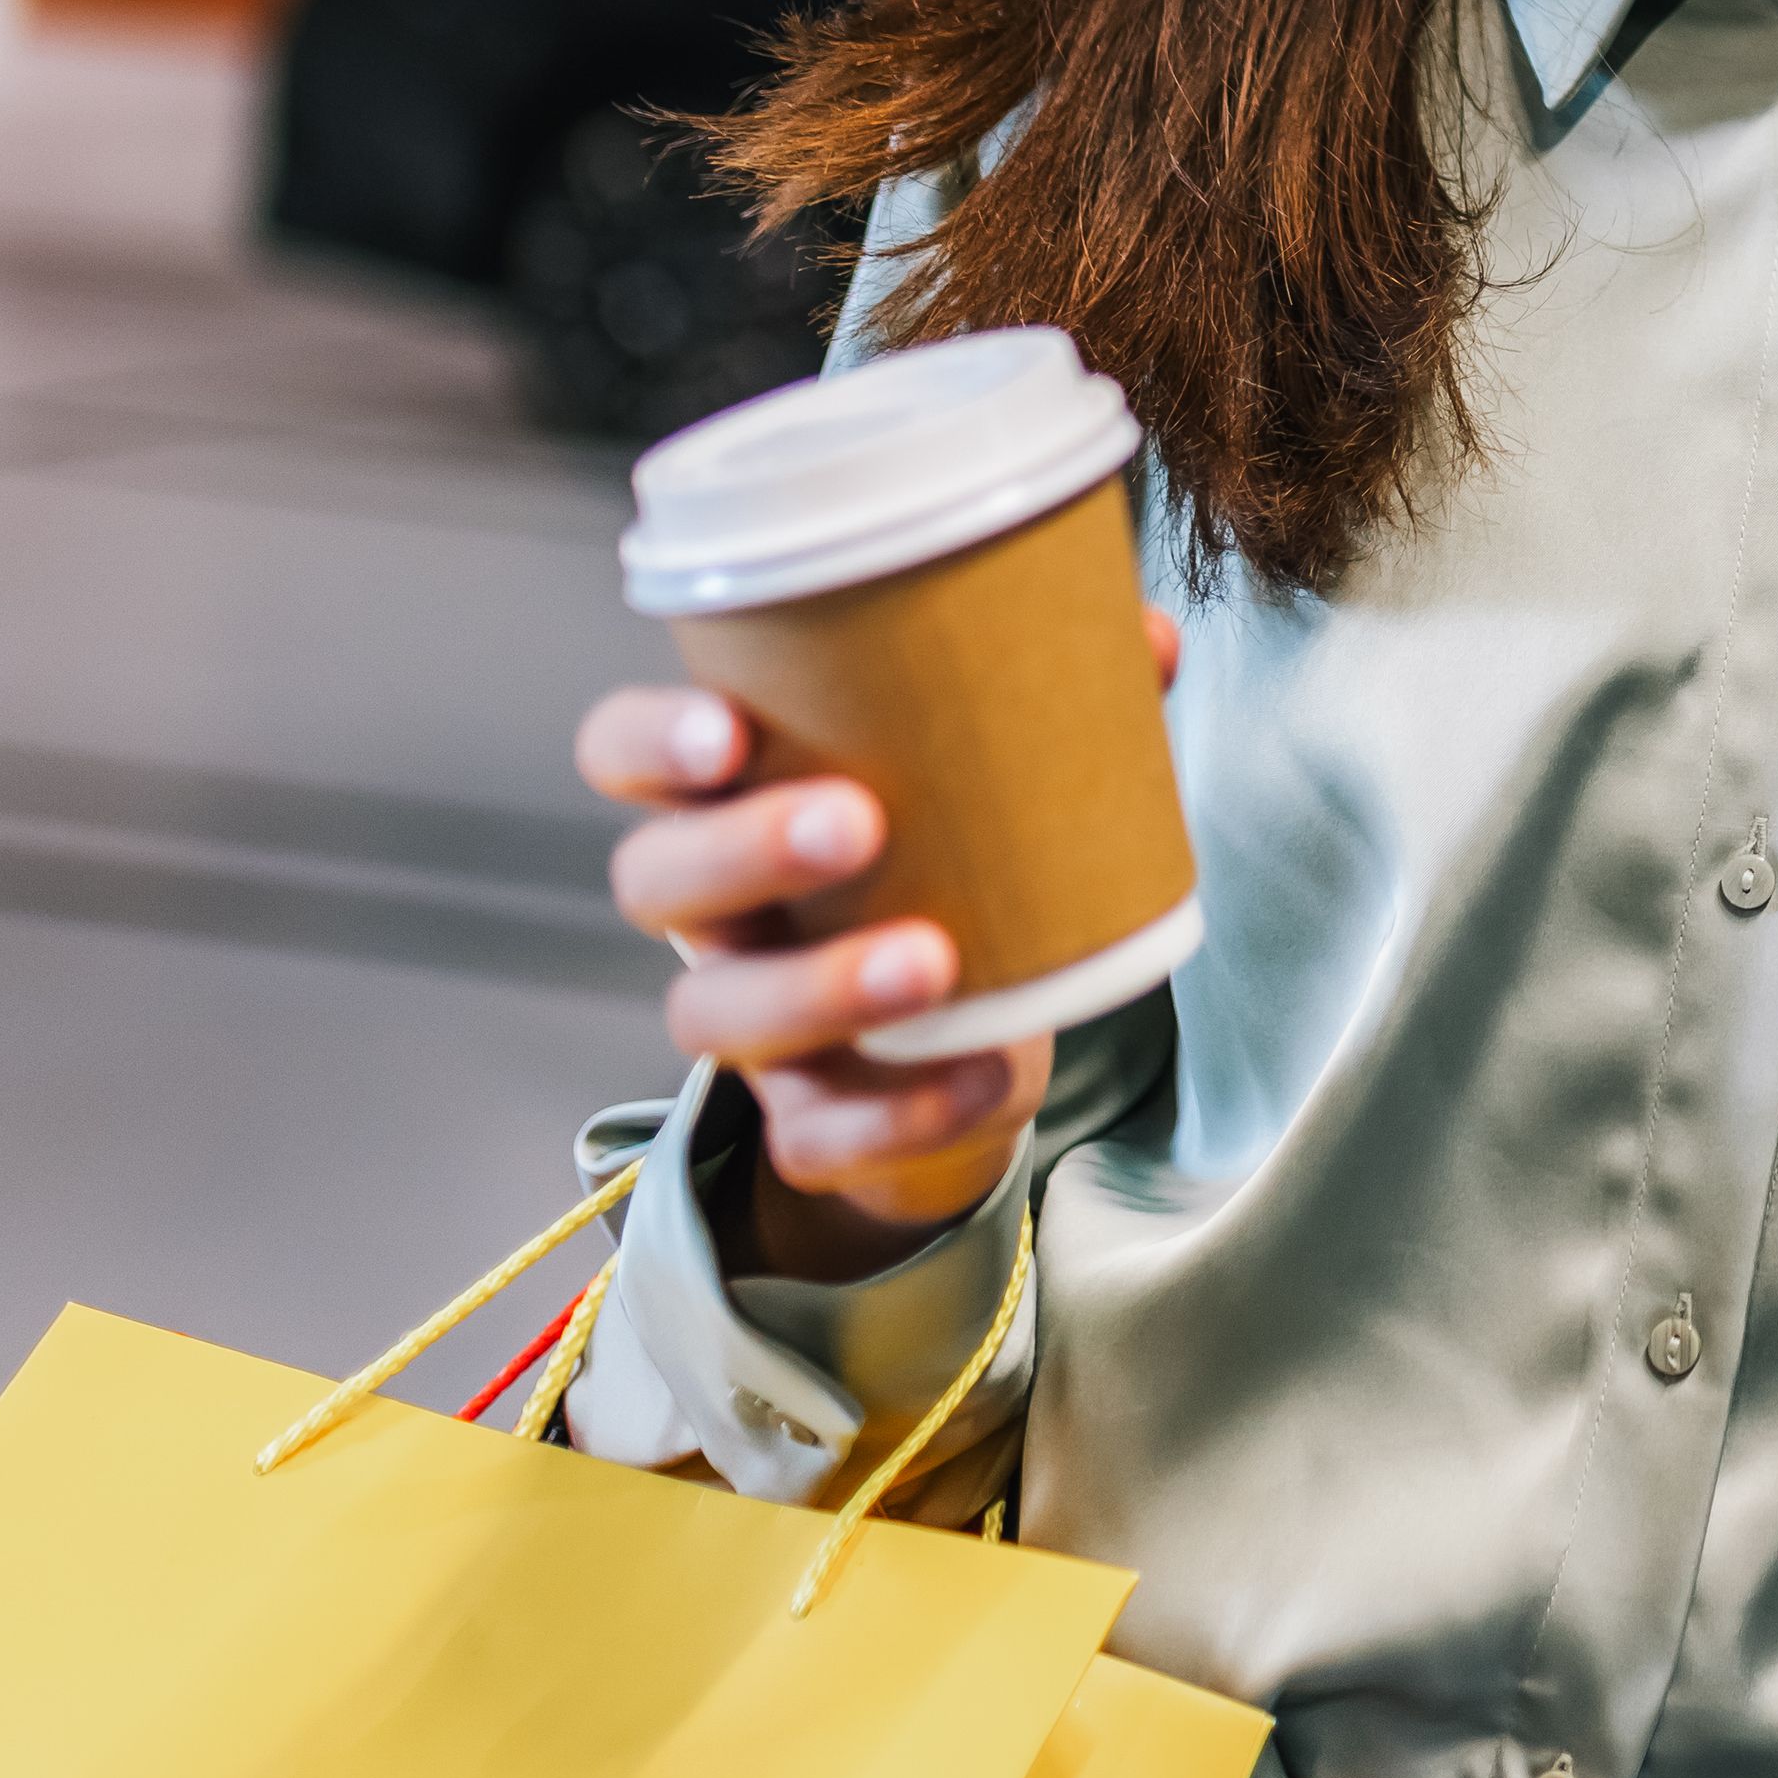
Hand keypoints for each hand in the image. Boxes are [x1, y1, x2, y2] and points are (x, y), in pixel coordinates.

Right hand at [572, 604, 1184, 1282]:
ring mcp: (754, 1026)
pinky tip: (982, 1075)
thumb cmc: (957, 865)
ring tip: (933, 959)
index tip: (726, 726)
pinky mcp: (812, 1120)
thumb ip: (1055, 702)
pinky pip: (819, 1137)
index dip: (650, 740)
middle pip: (655, 880)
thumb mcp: (989, 780)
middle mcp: (719, 913)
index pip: (626, 753)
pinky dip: (903, 1113)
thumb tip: (1150, 640)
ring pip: (715, 1017)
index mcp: (734, 799)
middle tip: (856, 820)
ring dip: (818, 987)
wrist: (981, 1045)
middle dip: (742, 848)